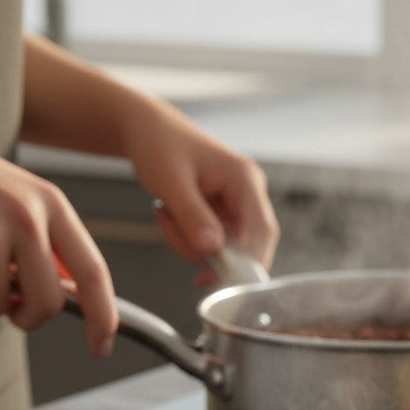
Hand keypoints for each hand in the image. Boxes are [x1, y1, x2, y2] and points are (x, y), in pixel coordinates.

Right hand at [0, 114, 117, 356]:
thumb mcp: (19, 197)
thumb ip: (47, 243)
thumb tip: (70, 297)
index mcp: (51, 204)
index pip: (92, 271)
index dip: (103, 315)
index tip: (103, 345)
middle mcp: (26, 220)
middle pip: (48, 304)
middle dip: (28, 316)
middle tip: (9, 305)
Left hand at [122, 96, 279, 281]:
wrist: (146, 130)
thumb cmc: (159, 144)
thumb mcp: (172, 181)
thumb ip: (193, 216)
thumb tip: (213, 249)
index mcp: (245, 180)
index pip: (263, 232)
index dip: (248, 262)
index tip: (219, 279)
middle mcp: (248, 195)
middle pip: (243, 248)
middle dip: (205, 251)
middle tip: (172, 229)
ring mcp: (236, 207)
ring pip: (223, 251)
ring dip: (189, 244)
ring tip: (165, 213)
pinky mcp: (222, 216)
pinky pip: (210, 245)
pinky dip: (186, 240)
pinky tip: (170, 216)